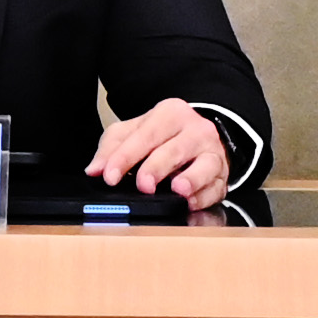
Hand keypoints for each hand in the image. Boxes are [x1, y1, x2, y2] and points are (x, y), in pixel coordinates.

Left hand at [88, 99, 240, 206]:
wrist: (200, 137)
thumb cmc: (163, 137)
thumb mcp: (133, 133)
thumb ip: (112, 148)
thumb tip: (95, 169)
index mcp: (170, 114)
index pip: (145, 134)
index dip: (125, 156)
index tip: (110, 176)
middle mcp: (195, 130)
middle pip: (174, 149)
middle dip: (156, 168)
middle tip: (142, 185)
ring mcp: (212, 152)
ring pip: (205, 165)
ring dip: (191, 179)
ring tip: (177, 189)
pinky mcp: (222, 175)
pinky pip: (216, 187)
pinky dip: (204, 197)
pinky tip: (191, 203)